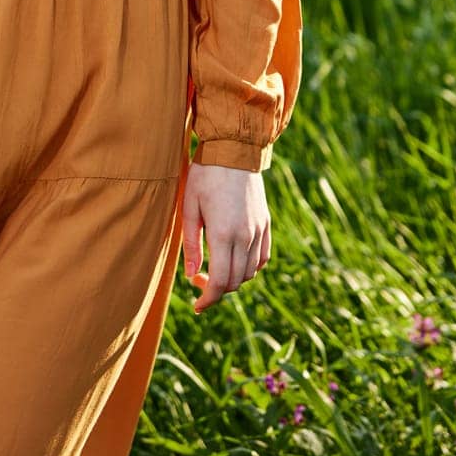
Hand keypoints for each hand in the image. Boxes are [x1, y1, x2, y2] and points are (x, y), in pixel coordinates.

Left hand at [181, 163, 269, 313]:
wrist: (233, 150)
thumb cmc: (205, 175)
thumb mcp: (189, 208)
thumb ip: (191, 244)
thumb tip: (191, 275)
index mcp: (224, 233)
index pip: (221, 281)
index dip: (208, 299)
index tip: (197, 305)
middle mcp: (245, 236)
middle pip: (236, 281)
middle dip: (218, 291)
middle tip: (199, 282)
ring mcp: (258, 230)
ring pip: (251, 272)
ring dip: (233, 279)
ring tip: (215, 270)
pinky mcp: (265, 223)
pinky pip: (263, 257)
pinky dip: (251, 267)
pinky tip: (235, 261)